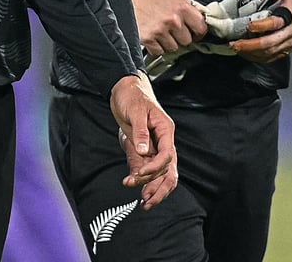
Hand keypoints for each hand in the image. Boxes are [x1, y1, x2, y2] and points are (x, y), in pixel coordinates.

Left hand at [109, 73, 176, 208]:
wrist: (123, 89)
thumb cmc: (132, 96)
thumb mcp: (135, 111)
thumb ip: (140, 132)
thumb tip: (144, 150)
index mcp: (166, 130)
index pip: (166, 154)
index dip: (154, 166)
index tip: (140, 172)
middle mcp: (163, 140)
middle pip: (168, 169)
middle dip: (159, 186)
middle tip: (147, 199)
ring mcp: (154, 146)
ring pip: (161, 173)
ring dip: (153, 187)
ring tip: (144, 201)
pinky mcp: (144, 149)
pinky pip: (149, 168)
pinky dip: (144, 180)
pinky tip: (138, 188)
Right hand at [129, 0, 207, 56]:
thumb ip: (186, 9)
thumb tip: (198, 21)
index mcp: (182, 7)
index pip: (201, 28)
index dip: (198, 33)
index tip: (194, 34)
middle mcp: (173, 19)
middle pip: (187, 41)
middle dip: (180, 38)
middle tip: (171, 30)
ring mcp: (160, 30)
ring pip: (173, 48)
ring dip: (167, 43)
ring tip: (159, 31)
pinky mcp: (148, 38)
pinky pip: (159, 51)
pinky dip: (155, 46)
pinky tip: (151, 36)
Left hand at [229, 0, 291, 62]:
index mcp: (290, 16)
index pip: (275, 23)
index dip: (260, 26)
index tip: (248, 24)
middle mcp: (291, 32)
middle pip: (270, 43)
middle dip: (250, 45)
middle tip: (235, 44)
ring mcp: (290, 42)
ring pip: (270, 53)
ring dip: (252, 53)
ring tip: (237, 49)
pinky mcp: (289, 48)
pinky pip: (273, 57)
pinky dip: (259, 58)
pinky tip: (248, 54)